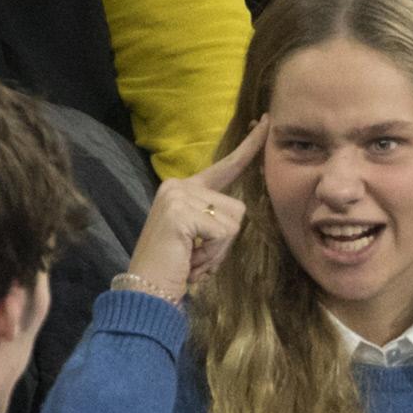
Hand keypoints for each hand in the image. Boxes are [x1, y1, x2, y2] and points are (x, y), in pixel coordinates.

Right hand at [124, 116, 269, 297]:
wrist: (145, 290)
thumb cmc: (173, 269)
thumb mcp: (197, 237)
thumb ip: (215, 219)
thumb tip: (237, 214)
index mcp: (182, 188)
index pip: (224, 166)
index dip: (248, 148)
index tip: (266, 122)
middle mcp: (178, 186)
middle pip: (236, 208)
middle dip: (224, 243)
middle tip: (195, 257)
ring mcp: (178, 196)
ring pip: (233, 221)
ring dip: (218, 251)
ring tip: (191, 259)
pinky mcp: (181, 212)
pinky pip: (223, 233)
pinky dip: (212, 254)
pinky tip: (189, 260)